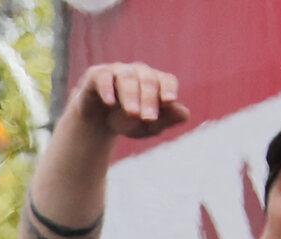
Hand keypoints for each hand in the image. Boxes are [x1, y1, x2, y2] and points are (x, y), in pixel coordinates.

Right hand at [71, 63, 188, 140]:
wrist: (95, 122)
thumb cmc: (126, 121)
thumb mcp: (146, 126)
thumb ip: (166, 120)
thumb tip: (184, 115)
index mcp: (155, 81)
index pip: (166, 80)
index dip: (168, 89)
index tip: (169, 102)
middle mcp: (138, 71)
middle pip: (148, 80)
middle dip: (149, 99)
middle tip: (148, 118)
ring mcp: (117, 71)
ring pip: (127, 77)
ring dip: (131, 96)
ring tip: (132, 114)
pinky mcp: (96, 75)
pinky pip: (103, 77)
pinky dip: (107, 89)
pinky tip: (110, 103)